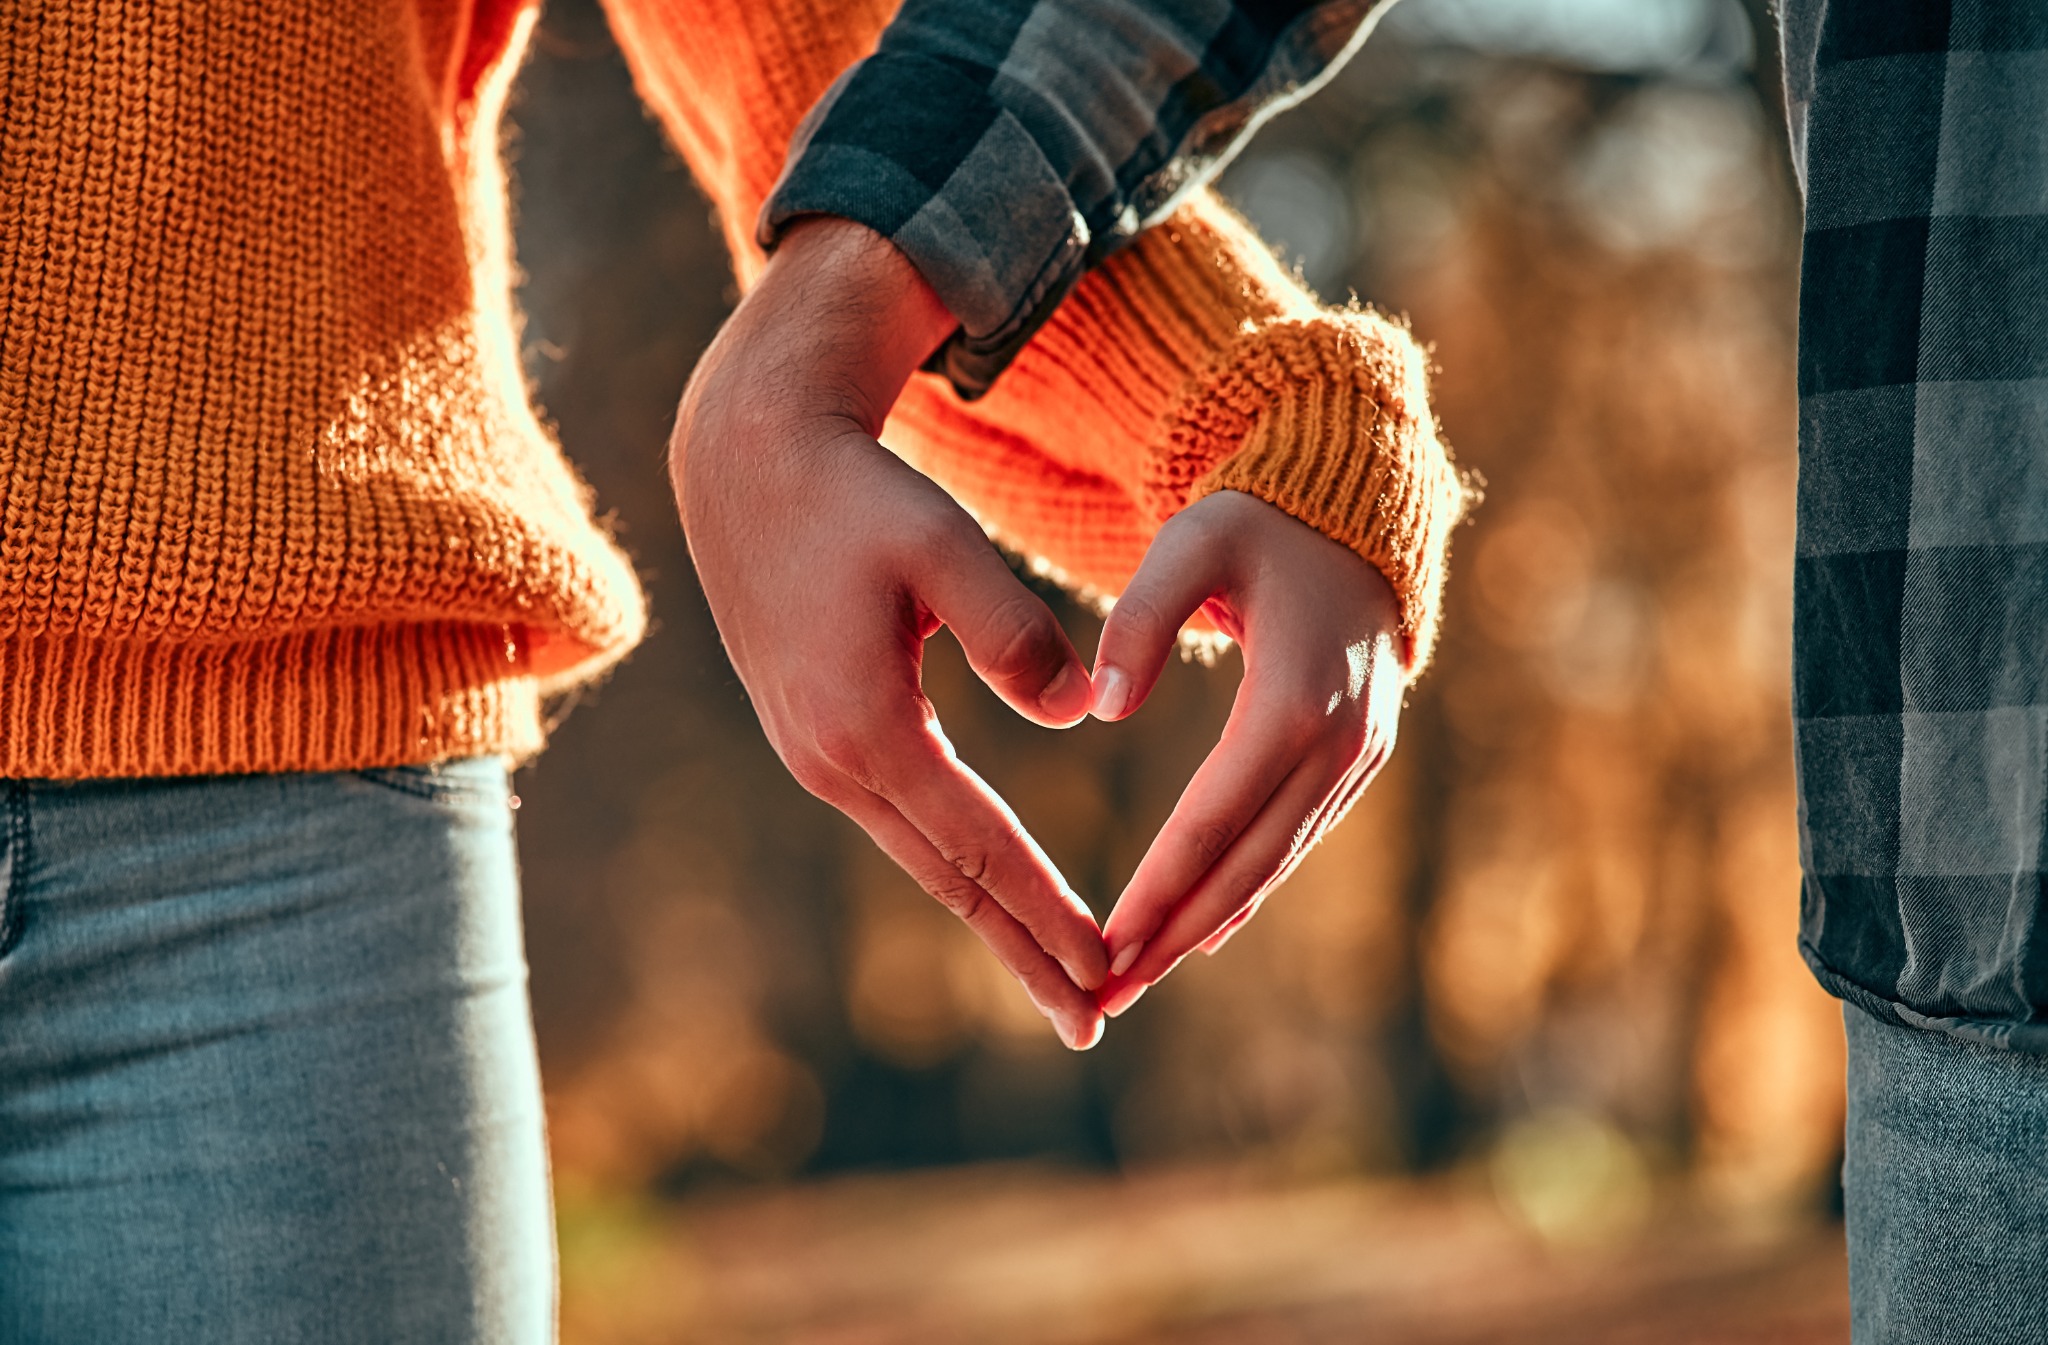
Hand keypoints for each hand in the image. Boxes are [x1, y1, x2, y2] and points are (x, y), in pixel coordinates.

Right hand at [672, 217, 1108, 1049]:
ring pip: (924, 862)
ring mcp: (815, 757)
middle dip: (1023, 954)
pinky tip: (993, 893)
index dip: (1048, 911)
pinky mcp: (817, 739)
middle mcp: (831, 762)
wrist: (748, 464)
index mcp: (867, 727)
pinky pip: (903, 825)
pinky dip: (957, 869)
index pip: (980, 846)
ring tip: (1057, 978)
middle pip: (948, 884)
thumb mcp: (942, 547)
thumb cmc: (855, 495)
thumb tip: (1079, 713)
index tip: (1108, 967)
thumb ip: (1015, 633)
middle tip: (1092, 1024)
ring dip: (992, 922)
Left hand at [1092, 490, 1404, 1017]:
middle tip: (1106, 995)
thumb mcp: (1192, 542)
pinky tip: (1202, 934)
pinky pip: (1295, 840)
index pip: (1215, 816)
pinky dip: (1247, 890)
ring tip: (1136, 979)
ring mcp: (1359, 757)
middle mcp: (1339, 742)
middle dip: (1175, 935)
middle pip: (1248, 862)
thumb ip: (1139, 619)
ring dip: (1206, 926)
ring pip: (1275, 862)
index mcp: (1296, 698)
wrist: (1353, 510)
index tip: (1106, 942)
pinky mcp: (1359, 760)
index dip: (1160, 887)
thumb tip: (1100, 709)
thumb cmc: (1258, 522)